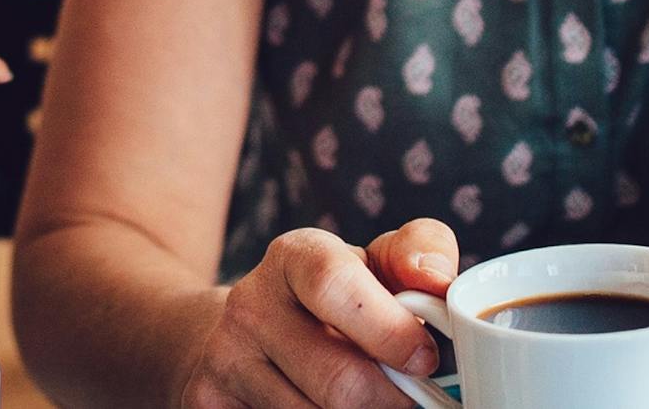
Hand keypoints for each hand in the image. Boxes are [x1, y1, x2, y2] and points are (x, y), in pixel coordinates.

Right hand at [176, 219, 457, 408]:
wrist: (241, 337)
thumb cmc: (334, 303)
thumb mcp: (373, 266)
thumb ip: (417, 254)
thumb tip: (439, 279)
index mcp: (293, 257)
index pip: (334, 283)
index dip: (389, 329)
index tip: (424, 360)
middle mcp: (250, 305)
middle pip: (338, 380)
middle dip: (390, 400)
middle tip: (411, 400)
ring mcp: (224, 360)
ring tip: (369, 402)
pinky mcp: (209, 404)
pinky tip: (324, 408)